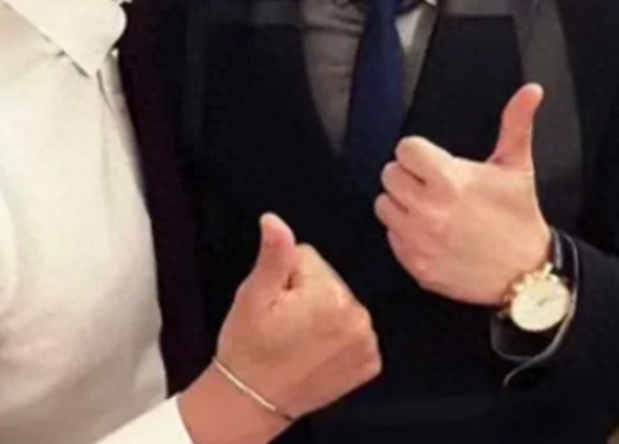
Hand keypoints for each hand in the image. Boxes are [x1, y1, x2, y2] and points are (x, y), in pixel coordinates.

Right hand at [215, 214, 380, 420]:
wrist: (252, 400)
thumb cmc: (249, 345)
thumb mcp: (254, 295)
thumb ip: (274, 255)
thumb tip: (274, 219)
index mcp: (329, 295)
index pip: (307, 256)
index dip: (285, 275)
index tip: (275, 302)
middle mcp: (358, 317)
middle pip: (327, 278)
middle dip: (305, 292)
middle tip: (284, 321)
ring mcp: (367, 343)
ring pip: (340, 300)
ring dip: (322, 312)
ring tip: (297, 336)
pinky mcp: (369, 362)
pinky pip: (354, 328)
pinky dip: (338, 336)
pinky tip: (316, 351)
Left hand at [374, 84, 551, 305]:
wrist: (527, 275)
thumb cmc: (518, 216)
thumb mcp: (516, 166)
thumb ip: (516, 123)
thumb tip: (532, 89)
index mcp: (448, 179)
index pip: (405, 148)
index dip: (419, 153)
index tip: (434, 163)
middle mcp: (428, 209)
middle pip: (389, 174)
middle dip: (408, 176)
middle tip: (432, 185)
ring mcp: (418, 239)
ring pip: (383, 205)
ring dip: (401, 203)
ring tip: (429, 207)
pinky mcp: (414, 264)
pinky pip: (391, 237)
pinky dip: (405, 234)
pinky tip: (430, 233)